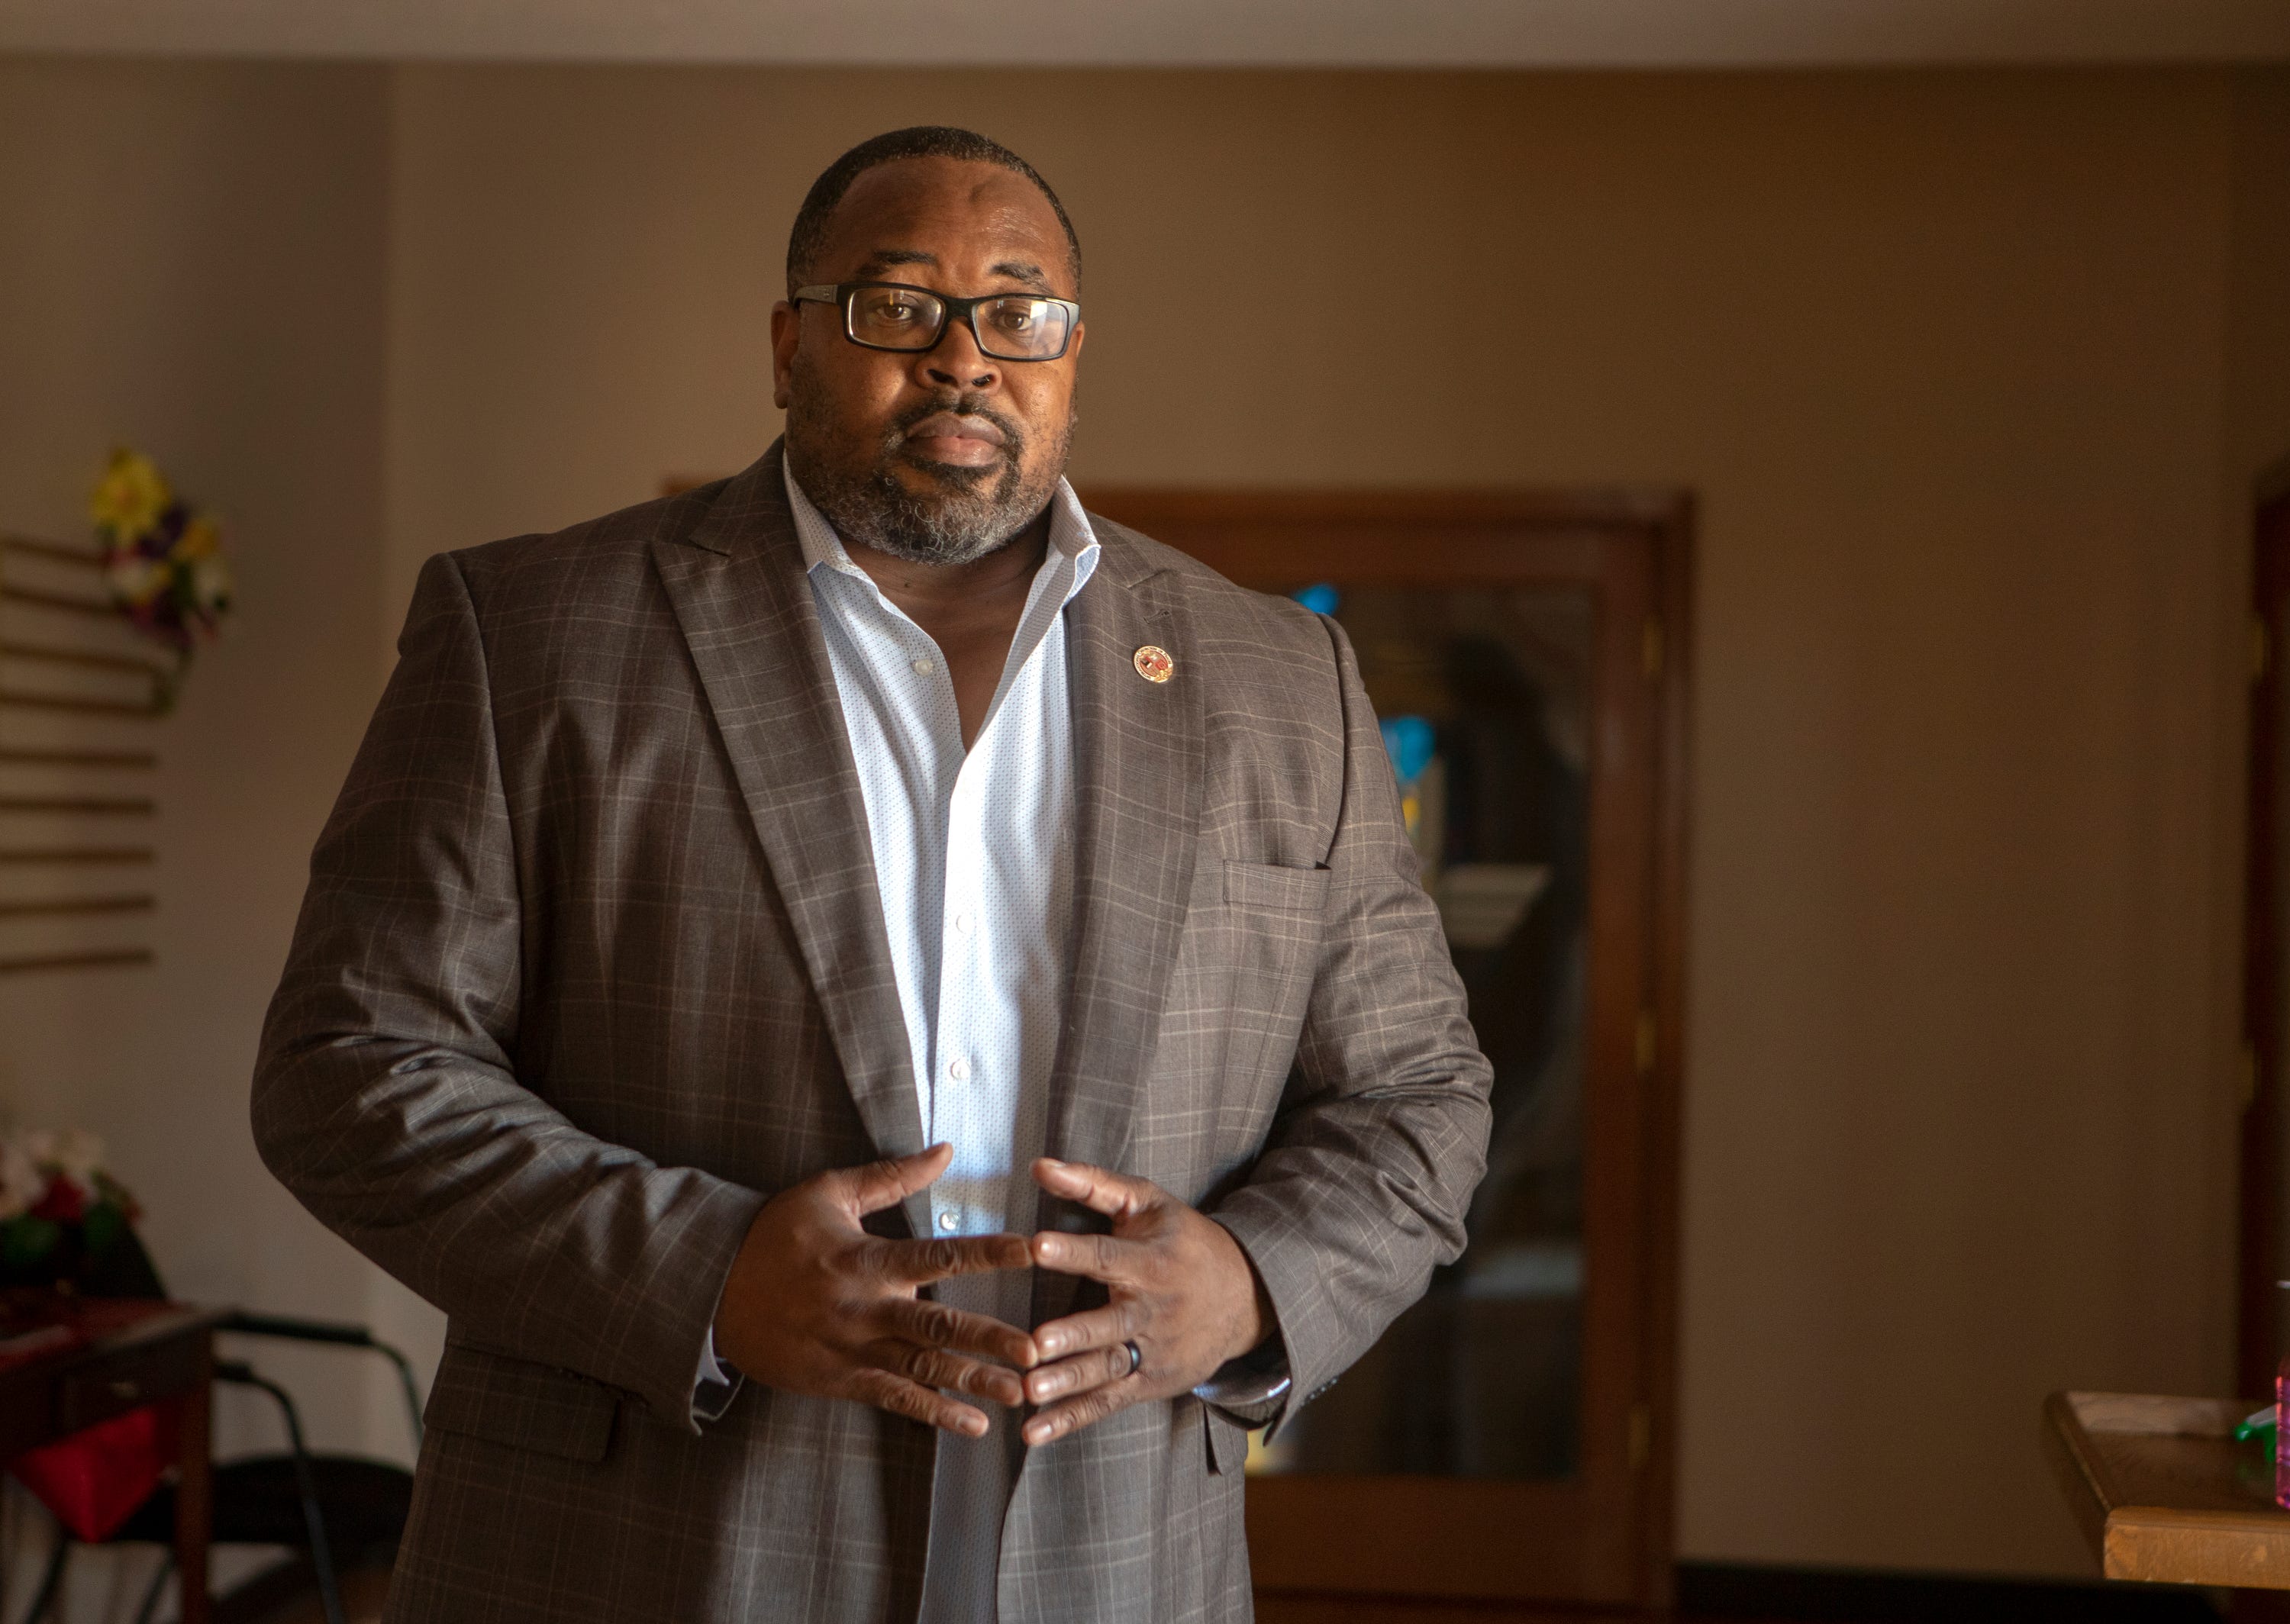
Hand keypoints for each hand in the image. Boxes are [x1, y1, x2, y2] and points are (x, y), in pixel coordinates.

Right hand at [713, 1143, 1036, 1435]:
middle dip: (989, 1339)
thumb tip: (946, 1149)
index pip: (938, 1256)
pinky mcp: (840, 1379)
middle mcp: (864, 1309)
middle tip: (1039, 1351)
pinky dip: (934, 1413)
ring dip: (973, 1383)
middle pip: (937, 1326)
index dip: (987, 1254)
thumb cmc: (775, 1234)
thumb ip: (892, 1176)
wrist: (711, 1289)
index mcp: (866, 1259)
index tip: (1031, 1251)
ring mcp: (852, 1349)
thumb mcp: (829, 1194)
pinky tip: (973, 1425)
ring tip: (1022, 1393)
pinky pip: (894, 1399)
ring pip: (922, 1370)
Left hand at [1020, 1157, 1268, 1445]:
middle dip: (1073, 1335)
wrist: (1245, 1296)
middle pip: (1109, 1324)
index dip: (1072, 1252)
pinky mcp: (1150, 1384)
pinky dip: (1070, 1420)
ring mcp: (1153, 1352)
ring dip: (1067, 1384)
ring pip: (1107, 1370)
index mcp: (1151, 1261)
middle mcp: (1152, 1310)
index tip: (1036, 1247)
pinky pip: (1106, 1404)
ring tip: (1030, 1394)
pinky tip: (1034, 1434)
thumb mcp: (1148, 1203)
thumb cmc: (1183, 1240)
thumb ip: (1093, 1184)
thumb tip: (1039, 1166)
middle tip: (1036, 1345)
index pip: (1107, 1256)